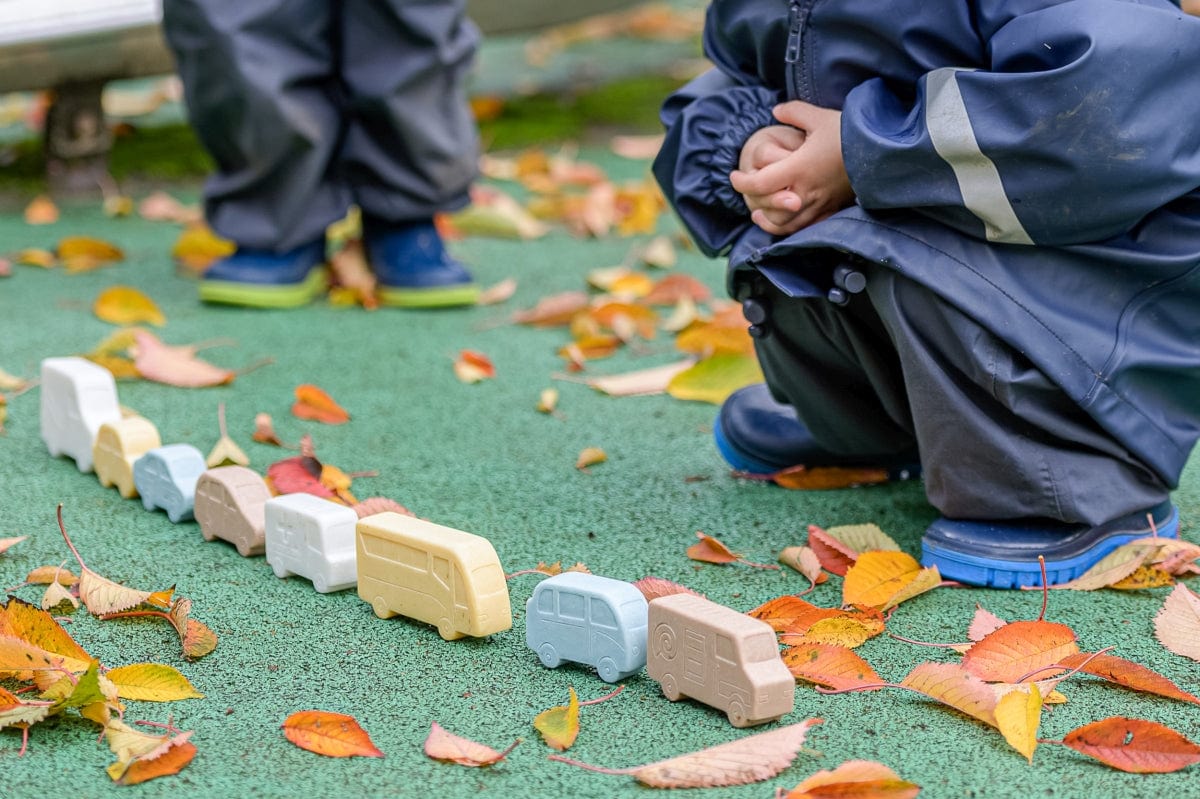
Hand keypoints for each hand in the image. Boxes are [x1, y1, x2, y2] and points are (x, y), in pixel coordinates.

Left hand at [731, 102, 854, 235]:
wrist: (884, 152)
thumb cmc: (850, 132)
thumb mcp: (819, 117)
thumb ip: (794, 112)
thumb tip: (776, 111)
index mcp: (798, 168)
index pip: (759, 183)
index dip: (741, 182)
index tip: (734, 175)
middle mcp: (805, 191)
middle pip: (768, 206)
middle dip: (752, 200)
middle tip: (745, 190)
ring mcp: (819, 204)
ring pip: (784, 223)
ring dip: (767, 219)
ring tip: (757, 213)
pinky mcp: (831, 210)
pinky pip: (804, 227)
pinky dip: (788, 227)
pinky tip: (782, 220)